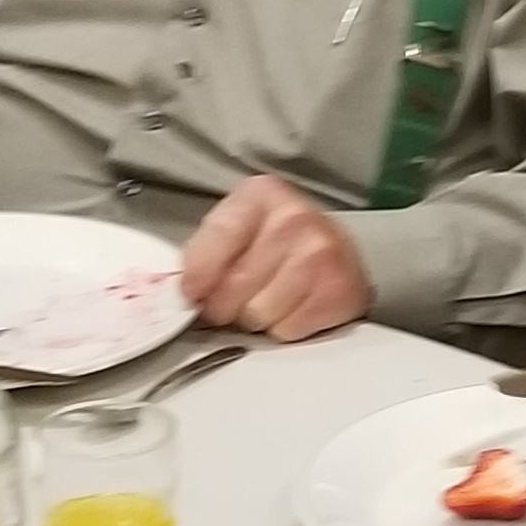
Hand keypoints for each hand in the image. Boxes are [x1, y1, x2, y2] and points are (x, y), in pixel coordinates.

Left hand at [180, 177, 371, 340]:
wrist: (337, 254)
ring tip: (269, 299)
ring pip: (258, 314)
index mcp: (261, 195)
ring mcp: (320, 254)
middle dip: (225, 305)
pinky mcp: (338, 290)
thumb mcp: (238, 229)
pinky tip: (293, 306)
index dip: (199, 276)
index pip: (217, 239)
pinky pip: (286, 330)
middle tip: (236, 299)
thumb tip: (187, 290)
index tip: (193, 293)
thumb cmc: (279, 243)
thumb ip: (206, 251)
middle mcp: (293, 218)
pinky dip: (284, 328)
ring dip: (256, 318)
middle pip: (234, 287)